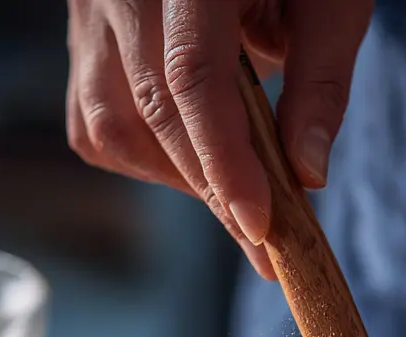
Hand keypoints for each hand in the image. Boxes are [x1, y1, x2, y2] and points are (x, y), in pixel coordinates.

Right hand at [66, 0, 373, 278]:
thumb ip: (322, 82)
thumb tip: (307, 175)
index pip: (194, 75)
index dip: (225, 161)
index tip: (260, 226)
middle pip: (154, 111)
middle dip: (214, 189)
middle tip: (264, 243)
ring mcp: (91, 11)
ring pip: (109, 125)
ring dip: (176, 175)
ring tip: (232, 188)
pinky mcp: (83, 36)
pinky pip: (94, 121)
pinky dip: (144, 156)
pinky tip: (189, 157)